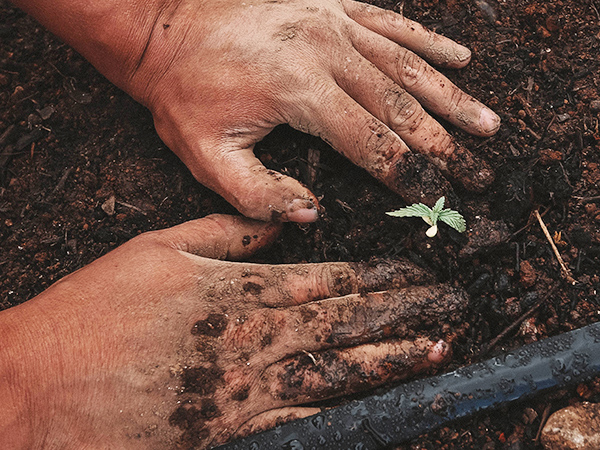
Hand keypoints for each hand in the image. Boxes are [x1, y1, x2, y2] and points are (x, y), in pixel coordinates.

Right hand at [0, 215, 466, 447]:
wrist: (43, 385)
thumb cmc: (97, 309)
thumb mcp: (160, 249)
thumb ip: (228, 232)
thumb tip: (281, 221)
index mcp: (240, 291)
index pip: (329, 280)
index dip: (380, 276)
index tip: (419, 271)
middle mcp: (254, 338)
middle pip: (346, 323)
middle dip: (406, 313)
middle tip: (453, 306)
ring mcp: (246, 389)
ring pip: (337, 372)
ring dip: (392, 359)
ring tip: (438, 349)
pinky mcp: (231, 430)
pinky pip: (302, 421)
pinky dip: (345, 411)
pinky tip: (380, 405)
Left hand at [128, 0, 499, 220]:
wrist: (163, 27)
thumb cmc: (183, 93)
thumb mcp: (205, 156)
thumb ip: (258, 195)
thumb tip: (312, 214)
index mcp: (299, 91)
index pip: (372, 143)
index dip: (411, 175)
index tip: (442, 199)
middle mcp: (327, 51)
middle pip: (403, 106)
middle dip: (445, 146)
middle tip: (481, 174)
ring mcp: (332, 22)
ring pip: (408, 64)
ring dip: (452, 97)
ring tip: (487, 124)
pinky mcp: (331, 5)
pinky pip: (392, 22)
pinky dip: (428, 41)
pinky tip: (460, 56)